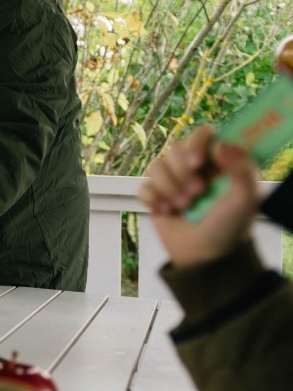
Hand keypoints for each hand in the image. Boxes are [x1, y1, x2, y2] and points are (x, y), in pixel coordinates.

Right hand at [137, 125, 260, 266]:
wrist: (205, 257)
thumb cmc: (230, 228)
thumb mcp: (247, 199)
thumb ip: (242, 168)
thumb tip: (221, 144)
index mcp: (219, 162)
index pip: (203, 134)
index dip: (196, 143)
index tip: (197, 163)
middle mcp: (194, 167)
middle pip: (175, 147)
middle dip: (182, 172)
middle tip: (196, 192)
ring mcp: (173, 181)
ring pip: (156, 166)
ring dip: (168, 187)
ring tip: (183, 206)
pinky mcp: (155, 196)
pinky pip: (142, 186)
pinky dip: (152, 199)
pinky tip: (165, 211)